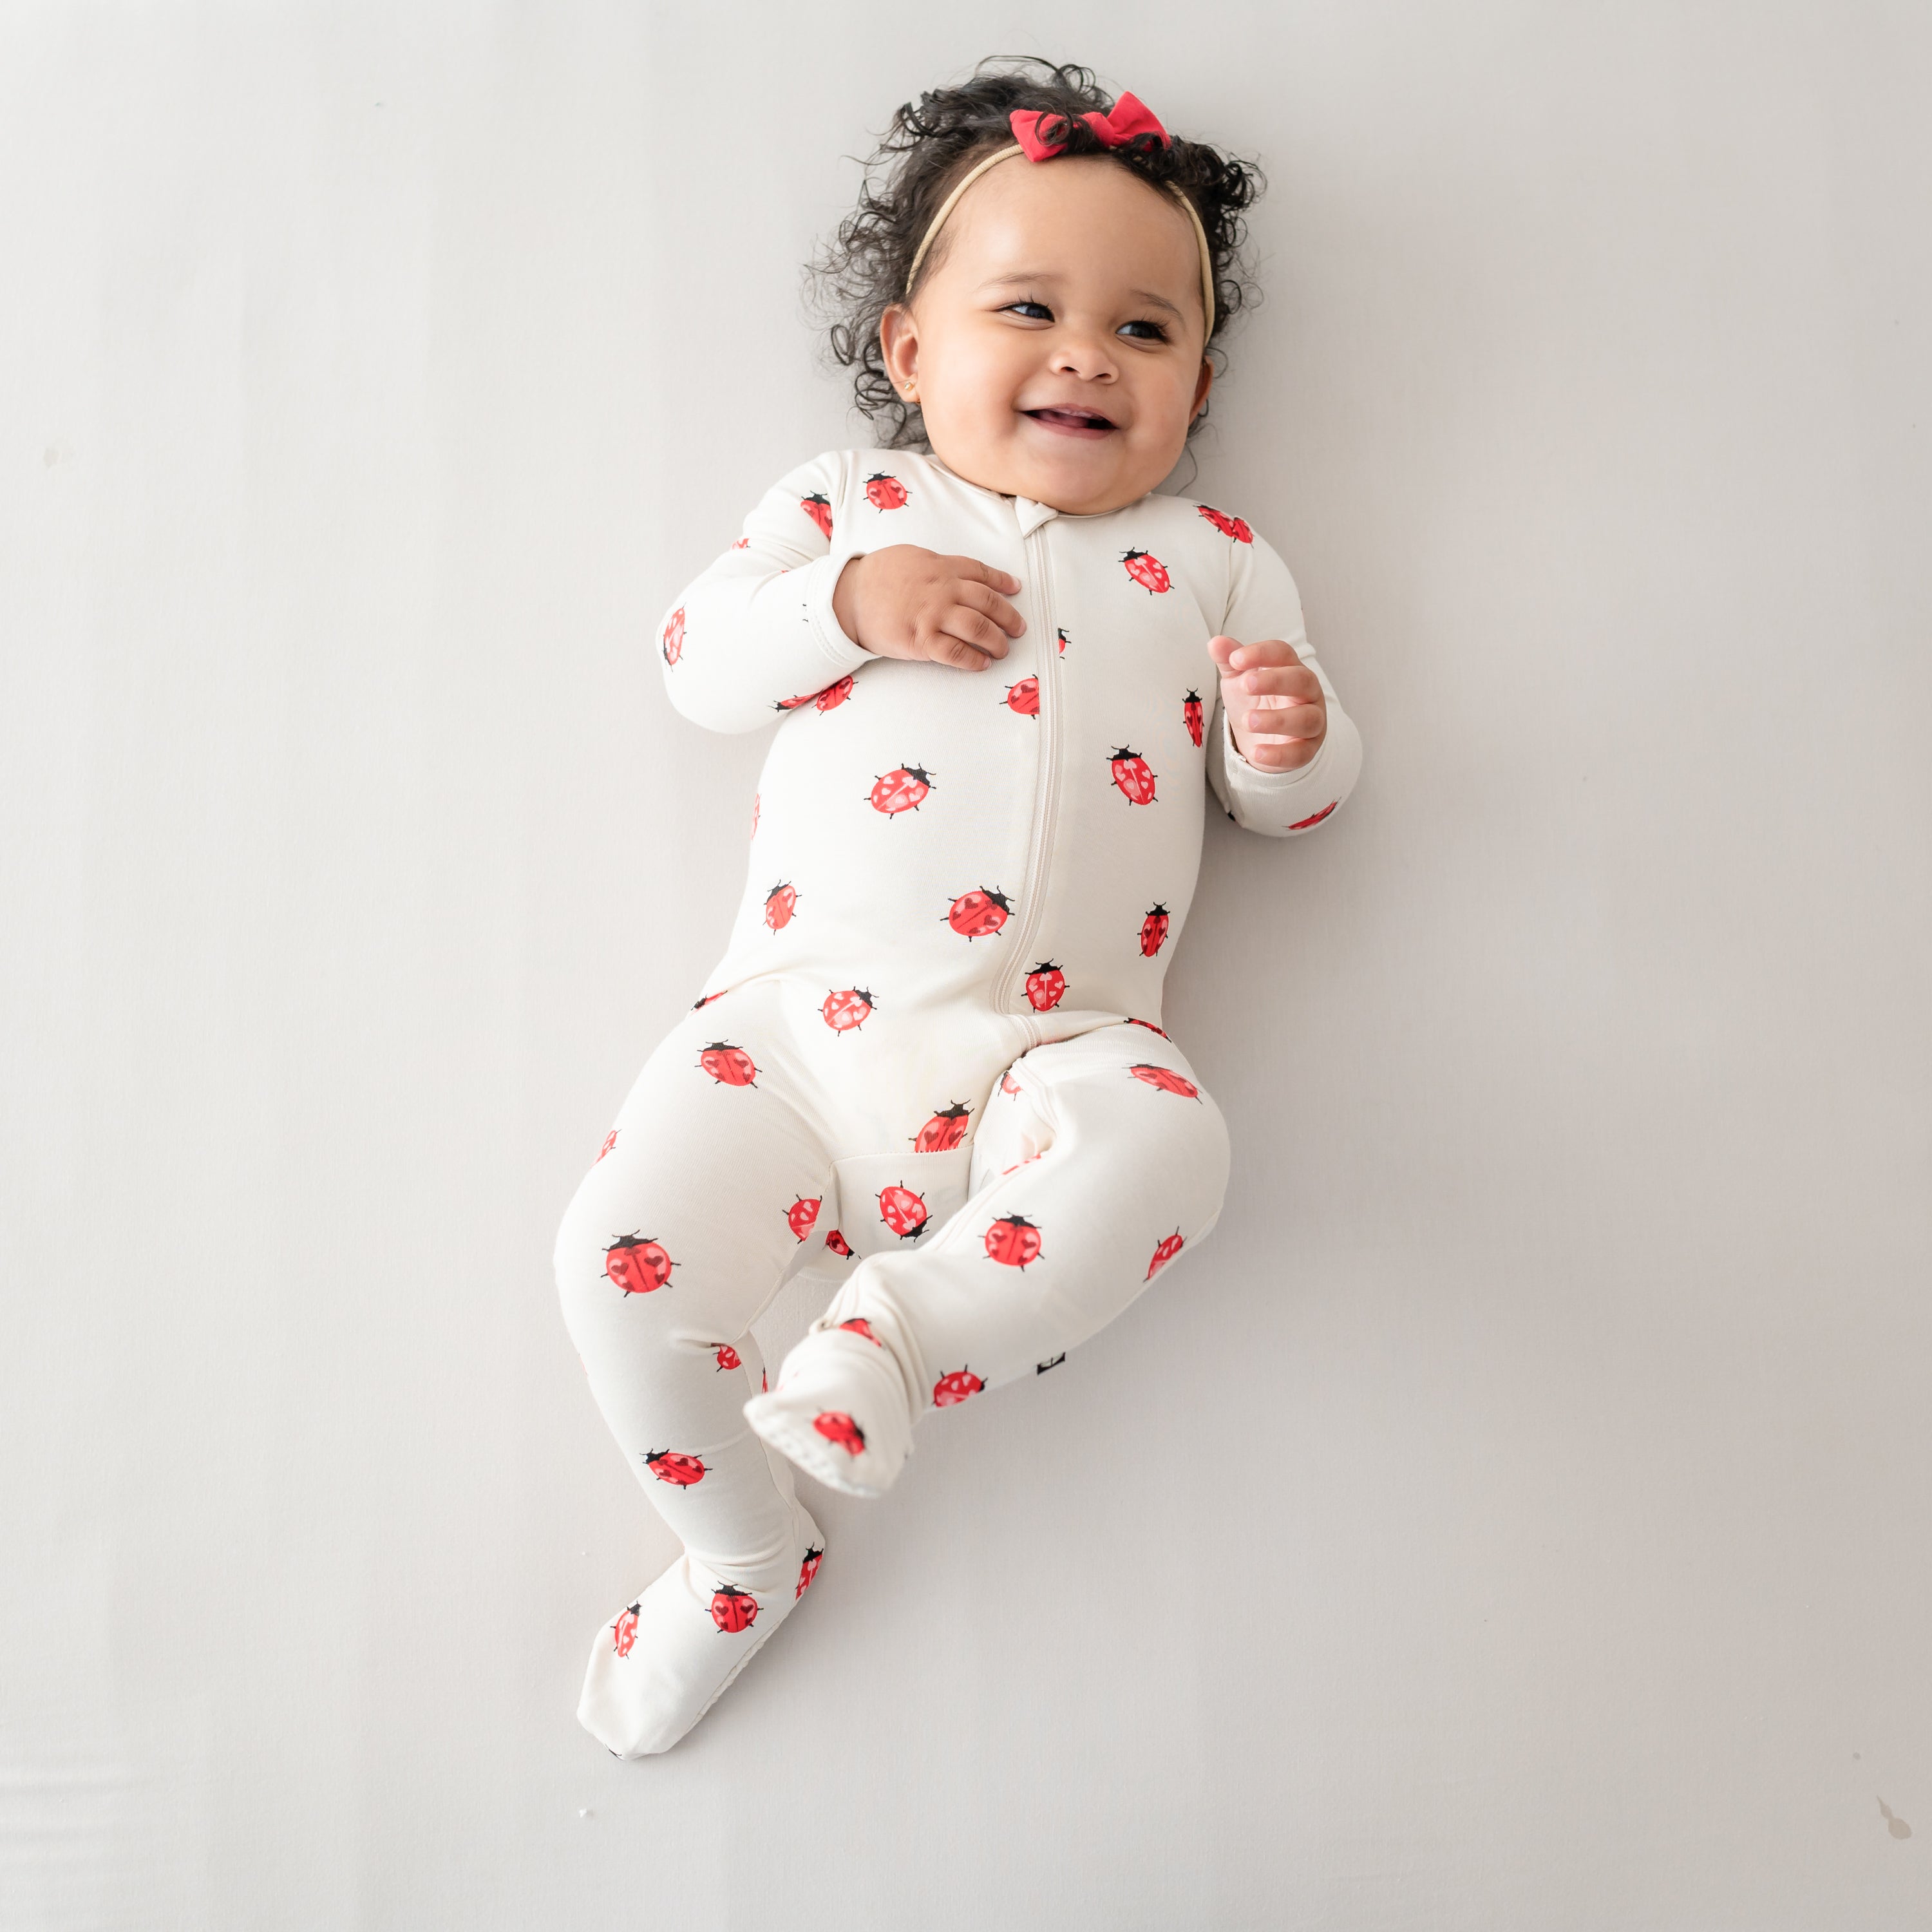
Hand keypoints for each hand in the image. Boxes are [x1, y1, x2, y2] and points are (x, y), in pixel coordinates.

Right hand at [832, 546, 1024, 670]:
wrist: (848, 597)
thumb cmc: (876, 576)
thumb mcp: (910, 557)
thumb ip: (936, 565)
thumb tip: (955, 572)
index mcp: (941, 567)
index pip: (981, 573)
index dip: (1002, 582)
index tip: (1015, 589)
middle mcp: (943, 589)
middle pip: (988, 602)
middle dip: (1009, 617)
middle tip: (1018, 628)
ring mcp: (933, 615)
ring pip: (978, 628)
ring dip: (997, 641)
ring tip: (1003, 650)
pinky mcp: (922, 640)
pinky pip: (957, 652)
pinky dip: (974, 660)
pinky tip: (982, 664)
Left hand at [1205, 634, 1326, 770]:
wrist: (1263, 738)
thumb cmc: (1256, 701)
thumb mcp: (1239, 680)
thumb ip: (1230, 661)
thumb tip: (1215, 643)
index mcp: (1291, 669)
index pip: (1283, 653)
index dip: (1261, 653)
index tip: (1235, 659)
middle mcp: (1307, 693)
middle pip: (1302, 680)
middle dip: (1275, 681)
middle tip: (1246, 686)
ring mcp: (1312, 721)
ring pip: (1306, 718)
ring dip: (1278, 720)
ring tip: (1249, 721)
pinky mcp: (1308, 749)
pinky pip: (1300, 753)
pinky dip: (1278, 754)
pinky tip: (1256, 753)